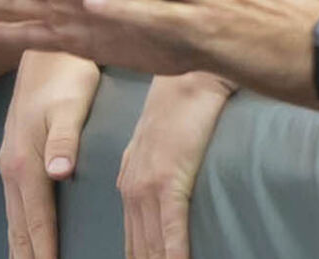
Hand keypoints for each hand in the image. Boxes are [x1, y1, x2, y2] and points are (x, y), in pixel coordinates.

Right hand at [0, 51, 99, 258]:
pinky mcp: (13, 158)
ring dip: (21, 250)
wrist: (46, 51)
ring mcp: (8, 164)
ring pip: (13, 221)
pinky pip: (14, 207)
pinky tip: (25, 243)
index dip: (46, 256)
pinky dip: (19, 232)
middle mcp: (11, 168)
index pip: (37, 224)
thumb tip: (57, 173)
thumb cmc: (66, 76)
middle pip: (18, 230)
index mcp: (26, 162)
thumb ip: (65, 141)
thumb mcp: (71, 105)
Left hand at [117, 72, 232, 258]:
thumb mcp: (157, 148)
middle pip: (136, 249)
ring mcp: (148, 183)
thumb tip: (158, 205)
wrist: (190, 76)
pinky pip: (171, 225)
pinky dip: (174, 252)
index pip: (131, 241)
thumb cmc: (181, 109)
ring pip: (150, 245)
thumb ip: (151, 176)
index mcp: (128, 183)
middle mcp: (131, 188)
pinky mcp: (169, 177)